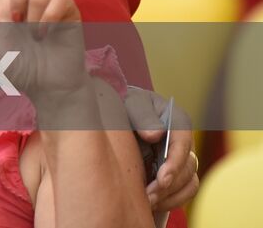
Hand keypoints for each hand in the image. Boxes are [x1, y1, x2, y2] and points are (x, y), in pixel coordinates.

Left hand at [0, 0, 88, 100]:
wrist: (49, 85)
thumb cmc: (19, 67)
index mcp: (9, 1)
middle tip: (15, 21)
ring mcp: (51, 4)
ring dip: (32, 16)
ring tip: (33, 35)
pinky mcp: (70, 13)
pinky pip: (59, 1)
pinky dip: (49, 21)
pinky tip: (46, 36)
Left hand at [126, 88, 198, 210]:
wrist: (118, 119)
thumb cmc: (125, 108)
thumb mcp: (132, 104)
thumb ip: (143, 115)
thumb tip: (155, 135)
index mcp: (176, 120)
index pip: (183, 141)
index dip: (175, 162)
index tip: (162, 179)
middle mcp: (183, 141)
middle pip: (187, 167)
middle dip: (169, 184)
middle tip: (150, 196)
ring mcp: (182, 159)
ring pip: (188, 182)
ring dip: (170, 195)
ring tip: (148, 202)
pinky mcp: (177, 174)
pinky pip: (184, 192)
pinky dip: (171, 200)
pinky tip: (153, 204)